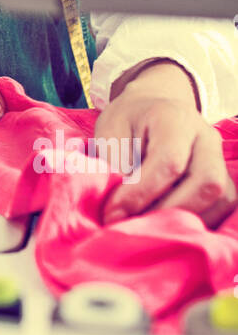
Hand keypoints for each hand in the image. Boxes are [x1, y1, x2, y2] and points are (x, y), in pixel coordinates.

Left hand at [98, 60, 235, 228]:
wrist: (151, 109)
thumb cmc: (127, 122)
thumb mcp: (109, 132)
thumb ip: (113, 165)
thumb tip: (119, 205)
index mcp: (174, 118)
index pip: (169, 162)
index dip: (141, 193)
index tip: (113, 212)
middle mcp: (206, 137)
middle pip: (205, 182)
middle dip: (167, 211)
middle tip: (133, 224)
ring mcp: (220, 158)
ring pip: (220, 199)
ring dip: (184, 221)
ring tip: (148, 226)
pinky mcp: (225, 178)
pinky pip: (223, 207)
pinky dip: (197, 222)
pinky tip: (167, 225)